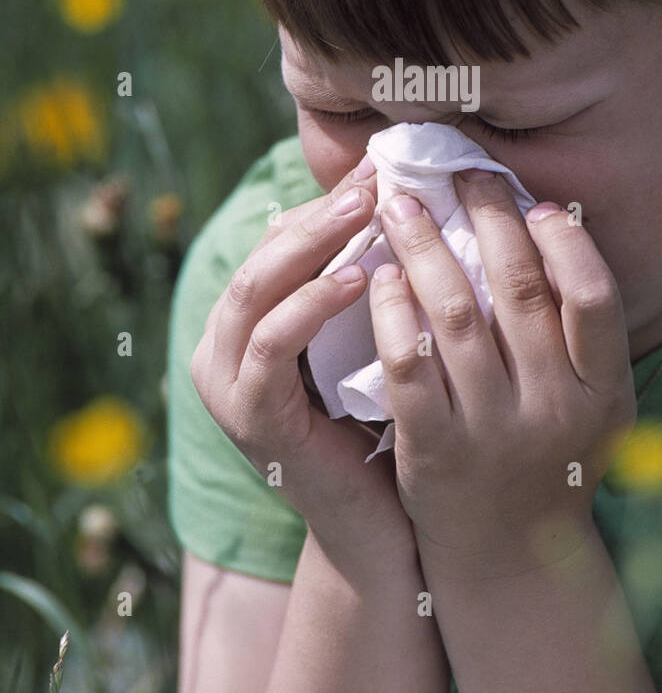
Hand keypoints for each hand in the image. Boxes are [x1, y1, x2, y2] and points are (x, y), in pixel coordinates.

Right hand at [190, 157, 414, 574]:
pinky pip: (272, 347)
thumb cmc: (385, 424)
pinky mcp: (250, 420)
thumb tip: (409, 190)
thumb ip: (366, 278)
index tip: (384, 165)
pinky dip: (310, 305)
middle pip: (261, 257)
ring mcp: (227, 388)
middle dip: (319, 212)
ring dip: (313, 245)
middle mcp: (221, 351)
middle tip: (375, 175)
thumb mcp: (369, 339)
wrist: (383, 527)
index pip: (279, 243)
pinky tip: (356, 278)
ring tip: (368, 210)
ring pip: (255, 292)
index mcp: (245, 327)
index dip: (328, 201)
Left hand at [368, 171, 636, 577]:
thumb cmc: (547, 457)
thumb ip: (576, 332)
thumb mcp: (590, 404)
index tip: (533, 201)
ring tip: (402, 207)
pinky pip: (407, 362)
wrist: (510, 558)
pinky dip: (392, 310)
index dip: (566, 241)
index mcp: (604, 392)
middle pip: (518, 290)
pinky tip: (379, 275)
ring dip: (425, 248)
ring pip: (455, 315)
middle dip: (485, 218)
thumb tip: (543, 221)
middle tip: (457, 174)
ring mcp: (493, 432)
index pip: (595, 297)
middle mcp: (555, 410)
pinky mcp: (434, 450)